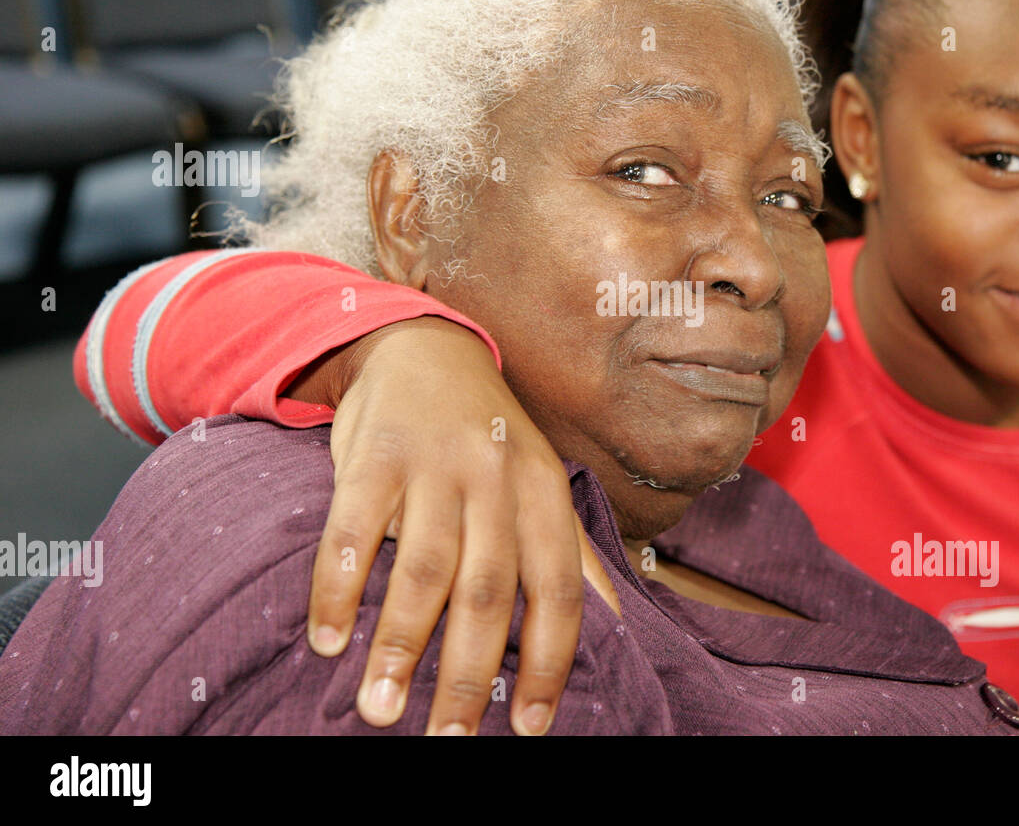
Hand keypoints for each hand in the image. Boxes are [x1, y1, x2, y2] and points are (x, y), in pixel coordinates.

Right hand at [292, 316, 613, 734]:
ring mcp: (435, 464)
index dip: (547, 661)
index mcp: (544, 492)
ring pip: (421, 568)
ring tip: (379, 709)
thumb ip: (572, 553)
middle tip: (446, 738)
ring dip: (398, 646)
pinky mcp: (375, 454)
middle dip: (466, 673)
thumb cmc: (491, 438)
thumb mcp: (543, 483)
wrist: (426, 349)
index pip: (557, 590)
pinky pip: (353, 529)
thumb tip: (619, 625)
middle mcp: (497, 478)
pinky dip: (339, 588)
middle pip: (487, 591)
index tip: (529, 726)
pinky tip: (329, 639)